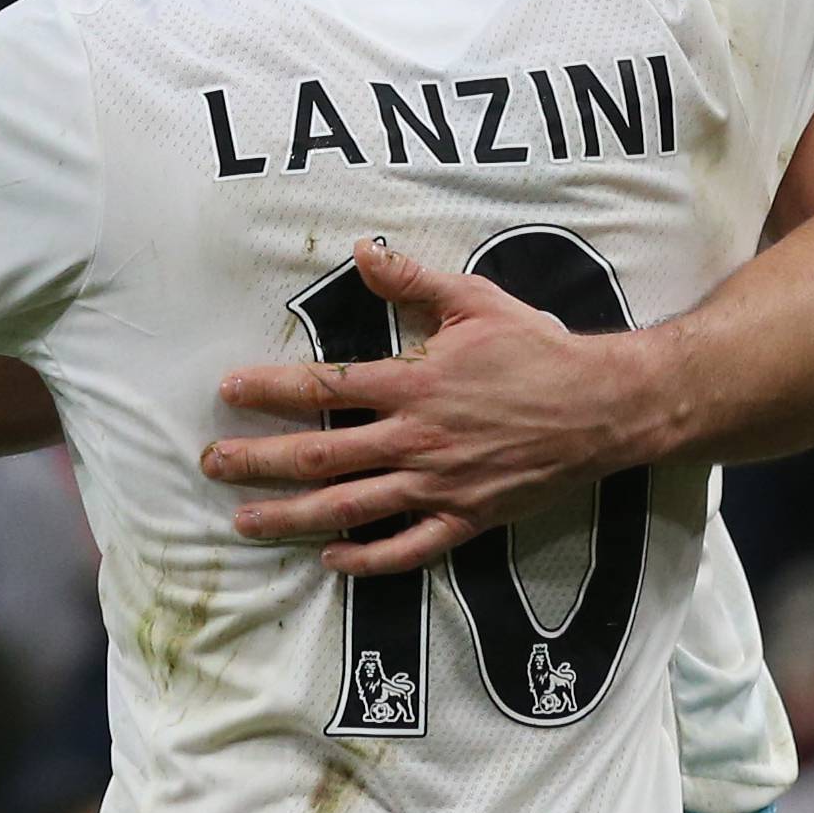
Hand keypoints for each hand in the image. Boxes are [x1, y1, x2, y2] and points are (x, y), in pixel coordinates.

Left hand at [202, 238, 647, 575]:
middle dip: (259, 461)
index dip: (270, 391)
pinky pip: (407, 548)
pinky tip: (330, 560)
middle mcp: (417, 439)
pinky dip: (366, 559)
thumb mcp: (475, 300)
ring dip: (291, 516)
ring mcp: (440, 485)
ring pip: (350, 508)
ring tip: (244, 520)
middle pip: (321, 456)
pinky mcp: (466, 518)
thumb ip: (413, 280)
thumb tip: (361, 252)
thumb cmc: (536, 348)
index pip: (324, 390)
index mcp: (414, 383)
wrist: (601, 406)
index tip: (227, 392)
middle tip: (211, 463)